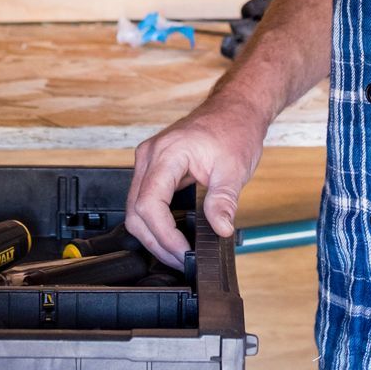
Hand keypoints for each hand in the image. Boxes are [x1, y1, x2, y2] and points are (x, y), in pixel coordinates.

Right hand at [127, 97, 269, 266]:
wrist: (235, 109)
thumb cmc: (234, 130)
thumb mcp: (235, 169)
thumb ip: (224, 201)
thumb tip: (220, 229)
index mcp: (167, 153)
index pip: (149, 203)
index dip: (163, 235)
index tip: (183, 252)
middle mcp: (150, 156)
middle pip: (135, 211)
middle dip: (156, 242)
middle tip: (182, 260)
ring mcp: (149, 161)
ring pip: (135, 209)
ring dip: (153, 235)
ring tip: (178, 252)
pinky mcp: (153, 168)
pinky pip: (144, 201)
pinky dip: (155, 222)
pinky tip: (172, 235)